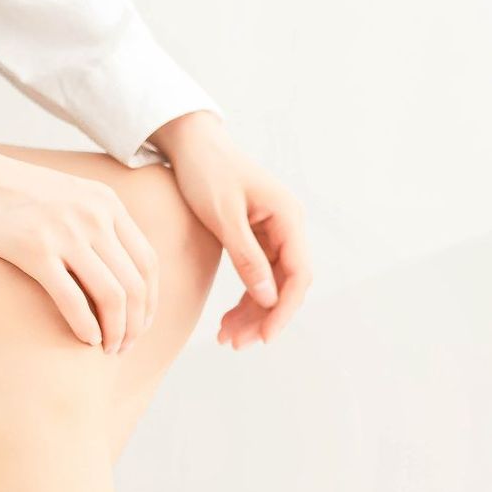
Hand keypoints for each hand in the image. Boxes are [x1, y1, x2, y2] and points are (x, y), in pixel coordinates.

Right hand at [0, 143, 157, 353]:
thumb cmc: (12, 193)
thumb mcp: (68, 195)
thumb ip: (95, 222)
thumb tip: (113, 267)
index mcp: (106, 203)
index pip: (147, 262)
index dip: (149, 302)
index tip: (140, 325)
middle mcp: (94, 216)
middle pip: (134, 284)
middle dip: (135, 324)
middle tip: (125, 347)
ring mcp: (65, 232)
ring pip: (111, 296)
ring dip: (116, 331)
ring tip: (108, 349)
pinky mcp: (35, 250)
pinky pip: (73, 300)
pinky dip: (86, 327)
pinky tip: (86, 340)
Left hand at [152, 111, 311, 348]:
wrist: (193, 146)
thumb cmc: (207, 173)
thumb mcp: (224, 216)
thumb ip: (247, 257)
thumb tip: (268, 297)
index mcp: (287, 217)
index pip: (298, 274)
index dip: (284, 310)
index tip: (265, 338)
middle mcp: (286, 226)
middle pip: (286, 285)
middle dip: (264, 318)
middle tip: (236, 344)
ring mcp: (273, 233)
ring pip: (271, 285)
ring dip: (252, 314)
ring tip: (227, 339)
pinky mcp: (256, 239)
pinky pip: (257, 277)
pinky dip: (244, 299)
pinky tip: (226, 320)